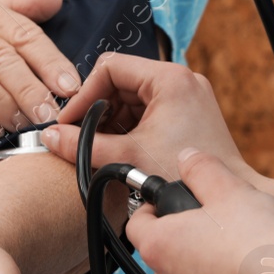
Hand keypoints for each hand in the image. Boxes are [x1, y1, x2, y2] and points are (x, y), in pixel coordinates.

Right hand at [40, 52, 254, 185]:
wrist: (222, 206)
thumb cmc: (186, 177)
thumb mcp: (127, 156)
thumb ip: (83, 145)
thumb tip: (51, 137)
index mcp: (169, 78)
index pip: (110, 67)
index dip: (84, 94)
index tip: (70, 120)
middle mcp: (180, 80)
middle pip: (120, 81)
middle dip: (97, 109)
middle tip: (79, 134)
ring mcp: (186, 96)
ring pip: (131, 97)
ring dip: (111, 120)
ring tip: (98, 145)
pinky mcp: (187, 113)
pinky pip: (146, 110)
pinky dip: (127, 127)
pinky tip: (117, 149)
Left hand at [124, 148, 273, 273]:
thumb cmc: (257, 242)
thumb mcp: (228, 188)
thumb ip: (201, 169)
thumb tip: (186, 158)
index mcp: (159, 246)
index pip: (137, 222)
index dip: (154, 206)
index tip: (176, 199)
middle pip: (172, 247)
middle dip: (199, 228)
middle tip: (229, 215)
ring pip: (200, 270)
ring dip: (224, 251)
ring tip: (261, 236)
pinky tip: (268, 263)